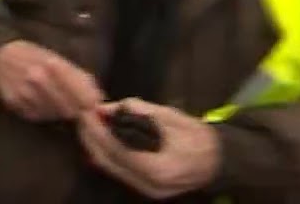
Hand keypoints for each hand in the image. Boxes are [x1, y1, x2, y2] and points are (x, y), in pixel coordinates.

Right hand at [0, 40, 103, 121]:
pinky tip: (40, 102)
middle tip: (75, 106)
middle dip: (76, 110)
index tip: (94, 107)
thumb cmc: (32, 55)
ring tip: (55, 100)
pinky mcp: (15, 104)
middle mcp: (38, 79)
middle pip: (70, 110)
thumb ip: (81, 78)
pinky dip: (43, 113)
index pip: (83, 97)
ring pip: (55, 115)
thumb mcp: (58, 58)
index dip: (92, 106)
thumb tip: (101, 101)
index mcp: (54, 65)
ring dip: (59, 112)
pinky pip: (38, 117)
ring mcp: (25, 93)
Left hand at [79, 98, 220, 198]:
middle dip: (89, 138)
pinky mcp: (145, 190)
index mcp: (158, 168)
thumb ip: (138, 111)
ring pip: (109, 168)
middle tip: (80, 115)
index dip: (97, 130)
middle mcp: (149, 185)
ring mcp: (146, 191)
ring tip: (86, 123)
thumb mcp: (171, 117)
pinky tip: (98, 138)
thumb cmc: (199, 138)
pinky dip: (105, 154)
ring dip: (94, 146)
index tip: (84, 111)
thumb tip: (106, 107)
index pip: (116, 149)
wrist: (219, 161)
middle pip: (107, 162)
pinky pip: (117, 171)